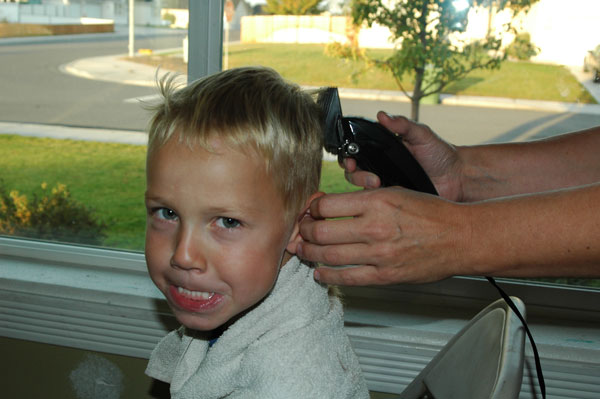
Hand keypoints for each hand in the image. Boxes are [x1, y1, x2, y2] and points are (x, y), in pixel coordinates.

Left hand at [298, 187, 469, 284]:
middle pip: (321, 231)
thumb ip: (363, 199)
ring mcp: (379, 254)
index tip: (311, 211)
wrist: (461, 237)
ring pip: (329, 255)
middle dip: (305, 231)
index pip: (327, 205)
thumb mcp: (395, 192)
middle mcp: (375, 227)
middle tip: (302, 230)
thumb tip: (333, 205)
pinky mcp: (385, 276)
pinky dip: (327, 276)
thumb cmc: (432, 213)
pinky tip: (319, 273)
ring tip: (304, 250)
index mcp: (376, 202)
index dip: (312, 209)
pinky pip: (347, 278)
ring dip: (310, 253)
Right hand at [343, 112, 463, 200]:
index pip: (356, 151)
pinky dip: (373, 200)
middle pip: (352, 170)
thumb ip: (402, 125)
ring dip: (362, 184)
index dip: (348, 154)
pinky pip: (375, 202)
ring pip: (360, 187)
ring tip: (376, 183)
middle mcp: (379, 166)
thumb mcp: (421, 134)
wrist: (457, 178)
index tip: (351, 158)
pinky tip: (381, 196)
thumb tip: (382, 115)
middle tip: (362, 172)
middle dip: (353, 172)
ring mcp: (385, 184)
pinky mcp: (391, 199)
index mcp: (382, 149)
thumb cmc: (440, 154)